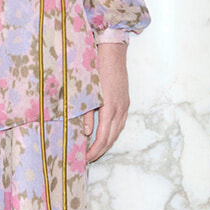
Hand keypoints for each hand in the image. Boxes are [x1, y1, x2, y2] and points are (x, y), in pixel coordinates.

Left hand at [85, 40, 129, 163]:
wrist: (112, 51)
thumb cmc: (96, 68)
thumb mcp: (86, 92)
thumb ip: (87, 114)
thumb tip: (87, 133)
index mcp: (109, 108)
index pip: (102, 137)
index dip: (94, 150)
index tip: (84, 158)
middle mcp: (120, 109)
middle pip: (111, 137)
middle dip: (100, 151)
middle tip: (88, 159)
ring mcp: (124, 105)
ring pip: (118, 131)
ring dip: (107, 143)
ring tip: (95, 151)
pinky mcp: (125, 100)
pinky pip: (120, 122)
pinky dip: (112, 132)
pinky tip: (105, 135)